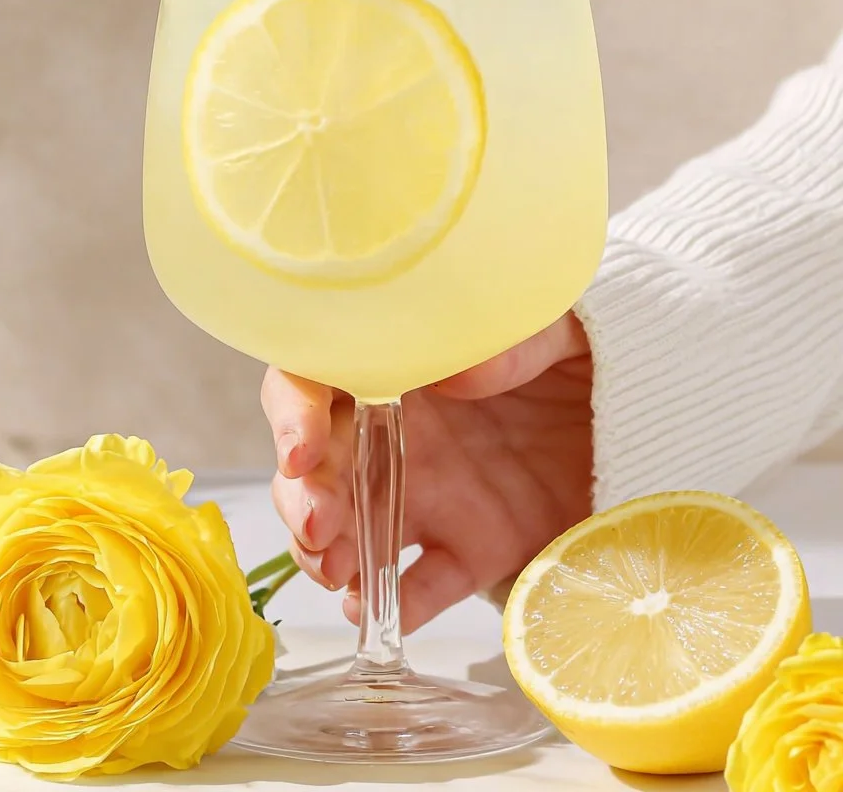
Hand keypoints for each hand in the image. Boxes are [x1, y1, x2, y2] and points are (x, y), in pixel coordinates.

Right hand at [261, 312, 592, 633]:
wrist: (647, 409)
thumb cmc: (589, 346)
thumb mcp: (557, 325)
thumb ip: (511, 340)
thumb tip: (457, 370)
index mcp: (406, 365)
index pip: (321, 378)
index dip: (294, 411)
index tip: (302, 445)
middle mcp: (402, 431)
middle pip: (319, 463)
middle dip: (302, 495)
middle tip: (318, 522)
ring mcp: (432, 494)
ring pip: (353, 526)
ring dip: (330, 551)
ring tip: (337, 572)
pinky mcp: (473, 547)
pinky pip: (425, 583)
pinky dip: (397, 604)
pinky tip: (379, 615)